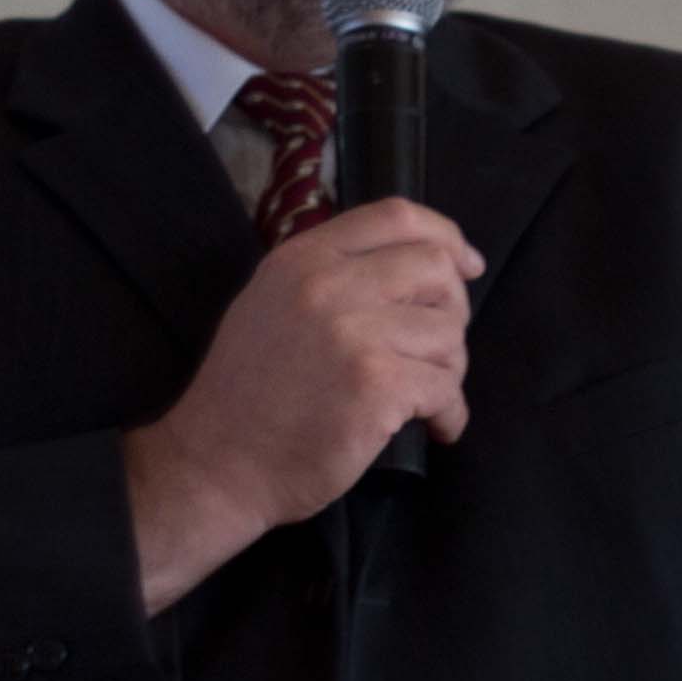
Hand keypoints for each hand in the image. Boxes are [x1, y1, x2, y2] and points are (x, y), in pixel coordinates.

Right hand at [123, 200, 481, 612]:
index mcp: (302, 259)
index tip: (467, 265)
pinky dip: (450, 413)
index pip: (395, 216)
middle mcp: (327, 286)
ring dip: (450, 368)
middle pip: (435, 269)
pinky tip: (435, 427)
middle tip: (439, 349)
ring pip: (449, 332)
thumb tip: (423, 262)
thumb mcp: (272, 305)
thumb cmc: (247, 391)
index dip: (446, 237)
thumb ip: (333, 275)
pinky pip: (445, 387)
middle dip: (454, 309)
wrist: (214, 463)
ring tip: (424, 395)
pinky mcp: (376, 386)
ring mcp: (354, 335)